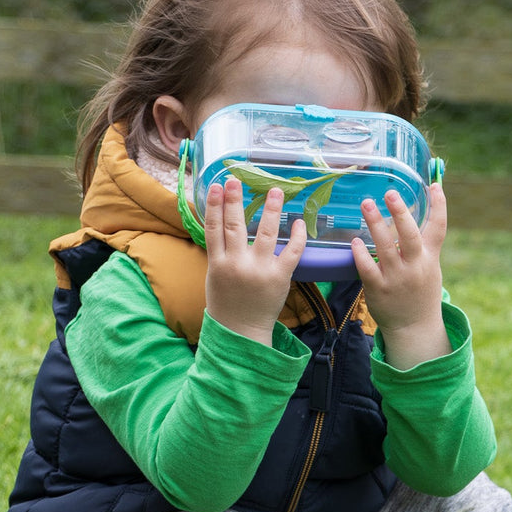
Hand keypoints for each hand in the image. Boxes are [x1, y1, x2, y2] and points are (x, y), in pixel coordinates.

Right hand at [204, 179, 305, 344]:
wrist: (241, 331)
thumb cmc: (226, 302)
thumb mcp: (214, 277)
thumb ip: (219, 252)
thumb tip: (220, 223)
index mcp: (217, 264)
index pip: (213, 228)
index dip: (215, 206)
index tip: (218, 186)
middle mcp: (237, 264)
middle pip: (234, 226)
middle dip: (235, 200)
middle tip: (237, 180)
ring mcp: (260, 270)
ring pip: (264, 233)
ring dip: (270, 209)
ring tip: (275, 191)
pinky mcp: (280, 277)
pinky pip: (291, 252)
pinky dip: (296, 236)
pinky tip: (298, 221)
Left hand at [352, 184, 450, 369]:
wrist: (414, 327)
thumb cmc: (419, 290)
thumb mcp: (429, 266)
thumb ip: (422, 243)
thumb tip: (410, 214)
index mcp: (430, 258)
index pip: (439, 228)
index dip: (439, 206)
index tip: (434, 185)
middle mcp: (415, 266)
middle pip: (411, 235)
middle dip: (401, 213)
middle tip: (390, 193)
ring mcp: (397, 278)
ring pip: (385, 248)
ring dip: (375, 224)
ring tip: (366, 204)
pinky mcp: (379, 290)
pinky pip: (367, 268)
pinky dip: (360, 254)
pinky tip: (354, 241)